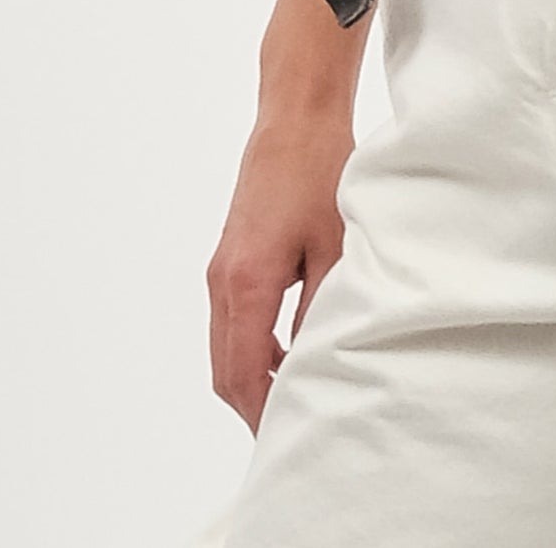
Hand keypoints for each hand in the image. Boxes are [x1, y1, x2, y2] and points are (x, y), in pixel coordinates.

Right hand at [205, 109, 355, 432]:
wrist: (295, 120)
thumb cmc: (320, 174)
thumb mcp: (334, 247)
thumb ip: (321, 309)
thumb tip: (316, 361)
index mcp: (247, 283)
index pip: (241, 373)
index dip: (261, 412)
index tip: (286, 434)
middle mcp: (223, 282)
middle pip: (224, 369)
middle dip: (253, 404)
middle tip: (291, 426)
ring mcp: (221, 271)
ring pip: (224, 347)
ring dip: (251, 377)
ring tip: (293, 395)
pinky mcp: (228, 260)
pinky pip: (230, 322)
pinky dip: (250, 347)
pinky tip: (286, 351)